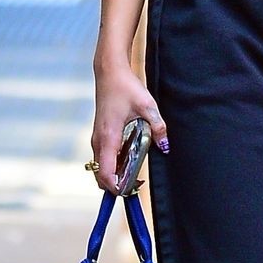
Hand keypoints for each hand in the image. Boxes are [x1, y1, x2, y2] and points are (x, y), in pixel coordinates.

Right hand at [90, 58, 168, 191]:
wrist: (110, 72)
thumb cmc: (126, 88)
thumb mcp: (147, 106)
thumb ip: (157, 127)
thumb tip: (166, 146)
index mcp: (108, 138)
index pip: (105, 173)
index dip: (117, 187)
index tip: (132, 189)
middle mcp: (98, 141)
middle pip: (101, 175)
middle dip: (117, 185)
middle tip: (137, 185)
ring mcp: (97, 139)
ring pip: (101, 167)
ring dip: (115, 175)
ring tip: (135, 176)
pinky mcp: (100, 135)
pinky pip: (103, 158)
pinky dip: (113, 165)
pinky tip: (129, 161)